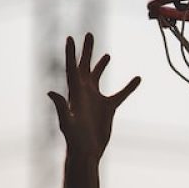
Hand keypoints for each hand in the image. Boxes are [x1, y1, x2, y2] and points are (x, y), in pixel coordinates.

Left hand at [48, 33, 140, 159]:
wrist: (86, 152)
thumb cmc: (74, 139)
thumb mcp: (67, 122)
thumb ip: (60, 106)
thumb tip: (50, 92)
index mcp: (75, 92)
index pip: (72, 68)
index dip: (71, 52)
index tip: (71, 38)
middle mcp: (84, 93)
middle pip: (85, 66)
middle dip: (87, 51)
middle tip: (89, 34)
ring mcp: (96, 100)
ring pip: (99, 78)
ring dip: (101, 65)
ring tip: (106, 54)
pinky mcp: (107, 108)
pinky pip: (120, 94)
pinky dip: (129, 87)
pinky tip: (137, 79)